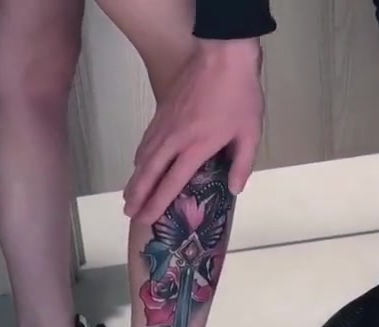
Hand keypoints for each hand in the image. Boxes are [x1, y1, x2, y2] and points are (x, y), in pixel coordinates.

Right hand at [123, 39, 263, 224]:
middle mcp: (173, 140)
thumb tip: (234, 189)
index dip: (157, 204)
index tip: (146, 220)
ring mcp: (164, 126)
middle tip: (128, 213)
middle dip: (137, 196)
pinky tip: (139, 164)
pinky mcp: (161, 113)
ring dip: (134, 179)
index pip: (171, 183)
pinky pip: (146, 142)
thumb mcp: (250, 132)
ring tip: (129, 195)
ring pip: (143, 157)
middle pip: (148, 174)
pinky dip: (140, 157)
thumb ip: (241, 163)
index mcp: (195, 148)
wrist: (222, 55)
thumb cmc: (240, 95)